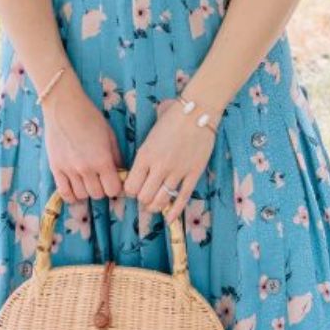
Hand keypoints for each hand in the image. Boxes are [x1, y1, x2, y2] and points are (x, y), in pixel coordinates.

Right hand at [42, 82, 124, 206]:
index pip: (113, 190)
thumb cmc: (90, 118)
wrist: (64, 107)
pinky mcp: (55, 168)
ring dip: (87, 191)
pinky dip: (71, 195)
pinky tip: (76, 188)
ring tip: (88, 181)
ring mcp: (68, 170)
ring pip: (81, 195)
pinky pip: (64, 192)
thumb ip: (116, 157)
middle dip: (102, 189)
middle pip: (97, 195)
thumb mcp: (110, 135)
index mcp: (102, 160)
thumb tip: (121, 173)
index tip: (114, 180)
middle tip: (101, 179)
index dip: (116, 187)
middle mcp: (85, 169)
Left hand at [122, 96, 218, 226]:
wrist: (198, 110)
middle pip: (144, 197)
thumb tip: (142, 159)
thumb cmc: (173, 115)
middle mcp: (159, 167)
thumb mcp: (151, 130)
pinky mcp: (193, 174)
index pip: (130, 186)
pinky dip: (174, 212)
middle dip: (142, 200)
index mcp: (145, 155)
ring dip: (156, 207)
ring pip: (161, 200)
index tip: (134, 189)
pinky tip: (169, 219)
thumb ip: (145, 149)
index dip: (130, 191)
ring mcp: (177, 172)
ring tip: (155, 206)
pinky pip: (182, 198)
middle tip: (144, 198)